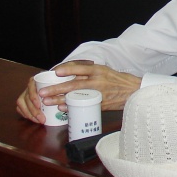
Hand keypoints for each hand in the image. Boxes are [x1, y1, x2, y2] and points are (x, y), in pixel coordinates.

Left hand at [15, 60, 143, 123]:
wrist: (134, 91)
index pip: (81, 68)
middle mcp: (98, 81)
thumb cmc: (117, 80)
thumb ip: (89, 72)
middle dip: (56, 88)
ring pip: (75, 97)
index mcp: (99, 70)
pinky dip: (71, 107)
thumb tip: (69, 73)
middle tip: (43, 92)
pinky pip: (83, 106)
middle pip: (74, 84)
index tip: (55, 72)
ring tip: (47, 102)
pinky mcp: (100, 104)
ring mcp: (98, 93)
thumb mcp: (104, 71)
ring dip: (60, 100)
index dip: (68, 69)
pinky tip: (62, 109)